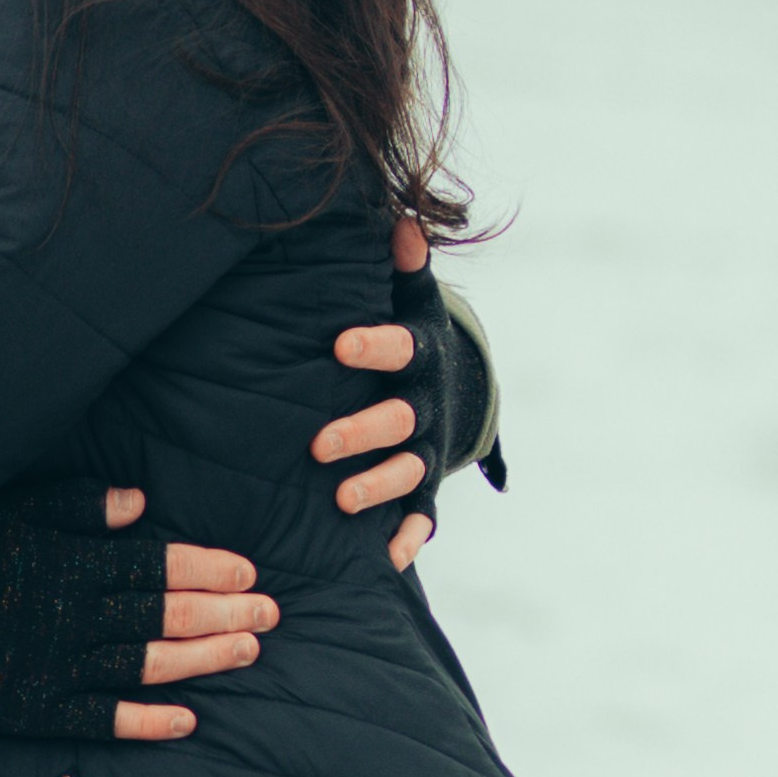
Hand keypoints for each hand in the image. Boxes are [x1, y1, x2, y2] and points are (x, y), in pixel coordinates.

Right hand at [0, 479, 271, 746]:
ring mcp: (57, 667)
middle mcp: (72, 616)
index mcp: (70, 563)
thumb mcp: (14, 509)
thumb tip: (142, 504)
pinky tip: (189, 721)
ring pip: (145, 664)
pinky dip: (147, 720)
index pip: (154, 566)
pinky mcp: (38, 708)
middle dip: (222, 613)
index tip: (248, 571)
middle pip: (162, 616)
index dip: (206, 568)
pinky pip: (102, 718)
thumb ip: (79, 504)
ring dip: (202, 660)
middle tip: (271, 614)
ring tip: (247, 652)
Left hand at [313, 210, 434, 572]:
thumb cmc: (415, 337)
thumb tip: (401, 219)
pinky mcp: (427, 487)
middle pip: (399, 421)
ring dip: (379, 485)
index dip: (374, 346)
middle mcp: (427, 406)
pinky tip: (384, 557)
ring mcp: (430, 450)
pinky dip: (408, 537)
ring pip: (409, 472)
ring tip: (342, 500)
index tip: (340, 343)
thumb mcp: (415, 300)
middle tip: (319, 444)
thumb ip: (406, 267)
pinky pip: (422, 516)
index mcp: (421, 356)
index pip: (401, 348)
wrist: (458, 387)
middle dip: (363, 433)